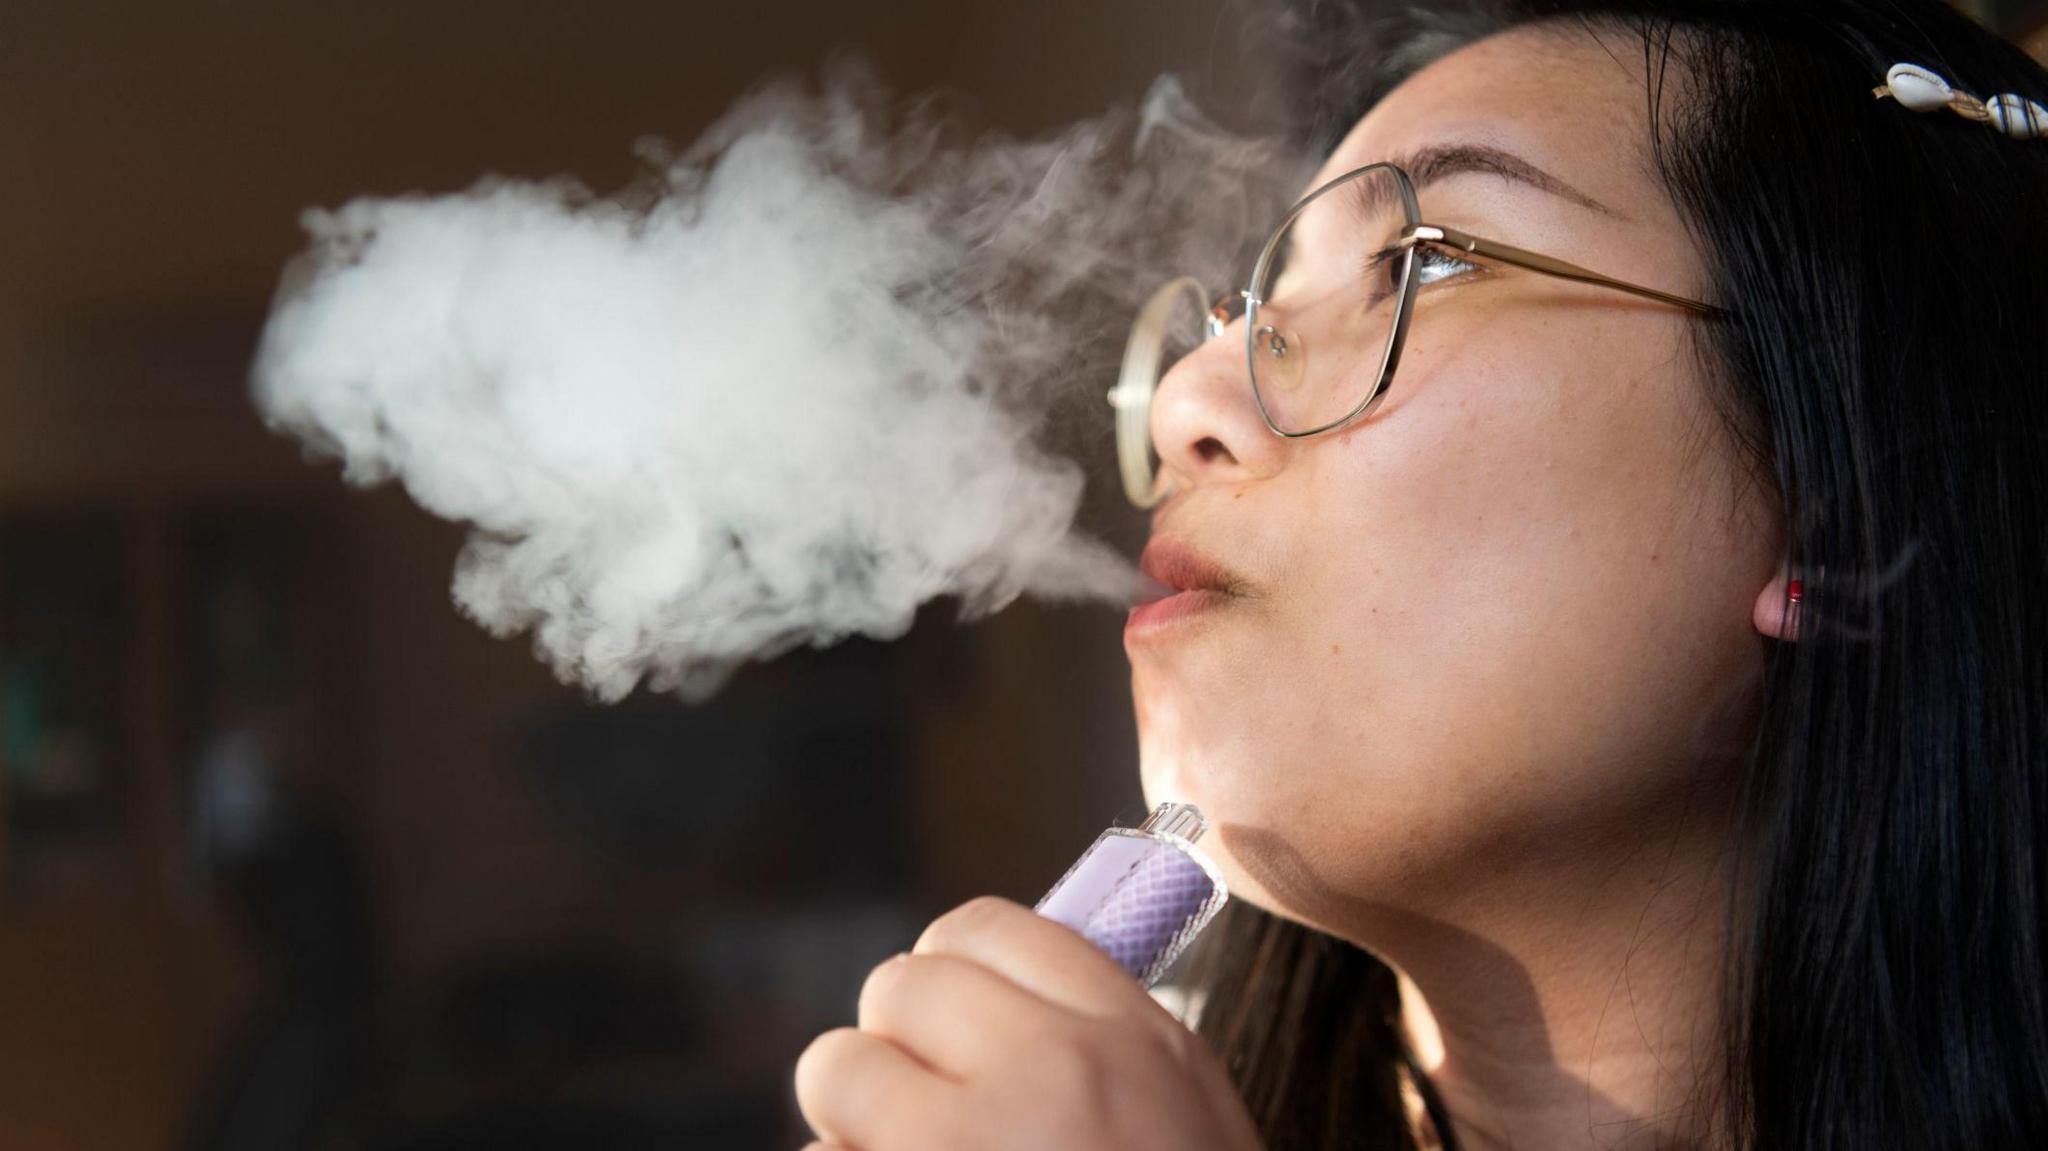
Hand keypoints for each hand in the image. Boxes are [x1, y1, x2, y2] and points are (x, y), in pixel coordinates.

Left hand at [793, 895, 1262, 1150]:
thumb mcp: (1191, 1122)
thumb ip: (1108, 1048)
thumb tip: (999, 994)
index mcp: (1133, 1043)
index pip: (989, 930)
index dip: (952, 980)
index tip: (952, 1032)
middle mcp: (1048, 1075)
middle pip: (899, 985)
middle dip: (894, 1051)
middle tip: (921, 1116)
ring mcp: (962, 1145)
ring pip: (837, 1074)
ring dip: (856, 1131)